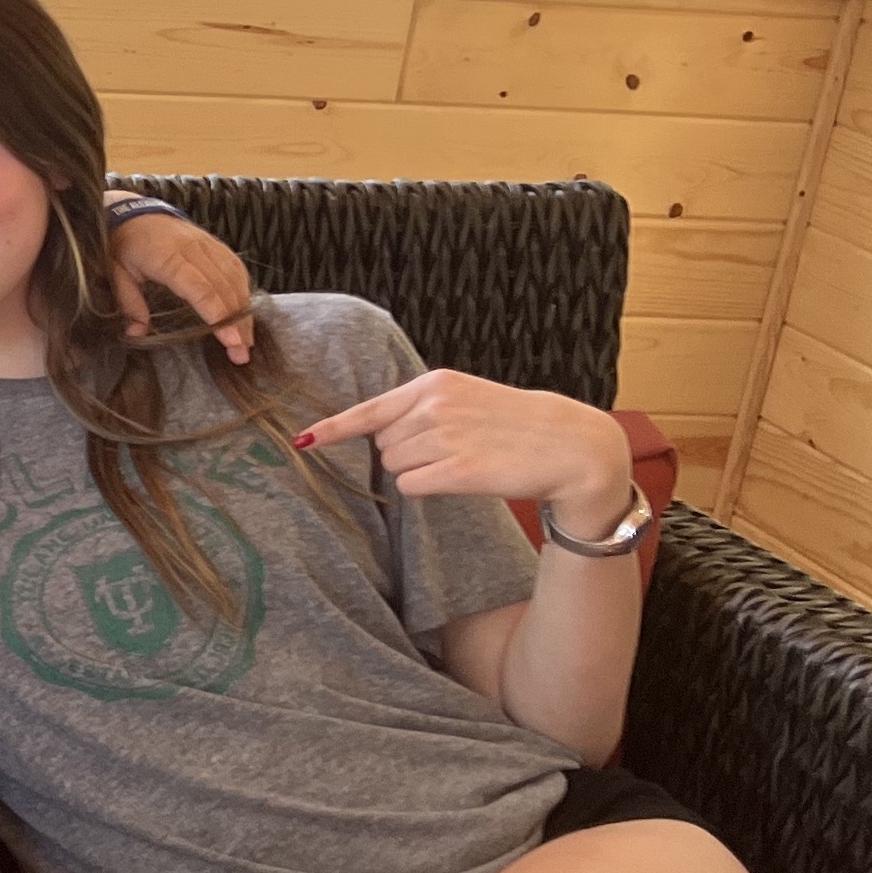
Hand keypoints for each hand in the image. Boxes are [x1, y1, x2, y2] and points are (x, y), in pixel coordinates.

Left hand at [109, 206, 254, 363]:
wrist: (132, 212)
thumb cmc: (122, 245)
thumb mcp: (115, 273)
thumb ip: (128, 304)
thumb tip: (136, 335)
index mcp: (167, 257)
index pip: (201, 289)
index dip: (218, 315)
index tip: (230, 341)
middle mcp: (194, 249)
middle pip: (224, 287)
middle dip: (237, 322)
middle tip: (242, 353)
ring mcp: (207, 244)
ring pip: (235, 278)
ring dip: (244, 310)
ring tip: (247, 340)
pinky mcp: (214, 244)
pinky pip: (235, 267)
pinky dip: (243, 290)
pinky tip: (245, 312)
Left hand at [295, 371, 633, 530]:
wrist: (569, 444)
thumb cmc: (514, 424)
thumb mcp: (466, 398)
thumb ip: (422, 408)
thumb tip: (376, 434)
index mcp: (434, 384)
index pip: (369, 409)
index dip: (332, 429)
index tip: (302, 441)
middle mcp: (434, 406)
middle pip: (383, 444)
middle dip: (406, 453)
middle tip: (453, 448)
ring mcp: (445, 437)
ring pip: (395, 468)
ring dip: (419, 471)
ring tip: (463, 459)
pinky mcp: (457, 470)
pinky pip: (412, 487)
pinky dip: (430, 488)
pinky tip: (463, 476)